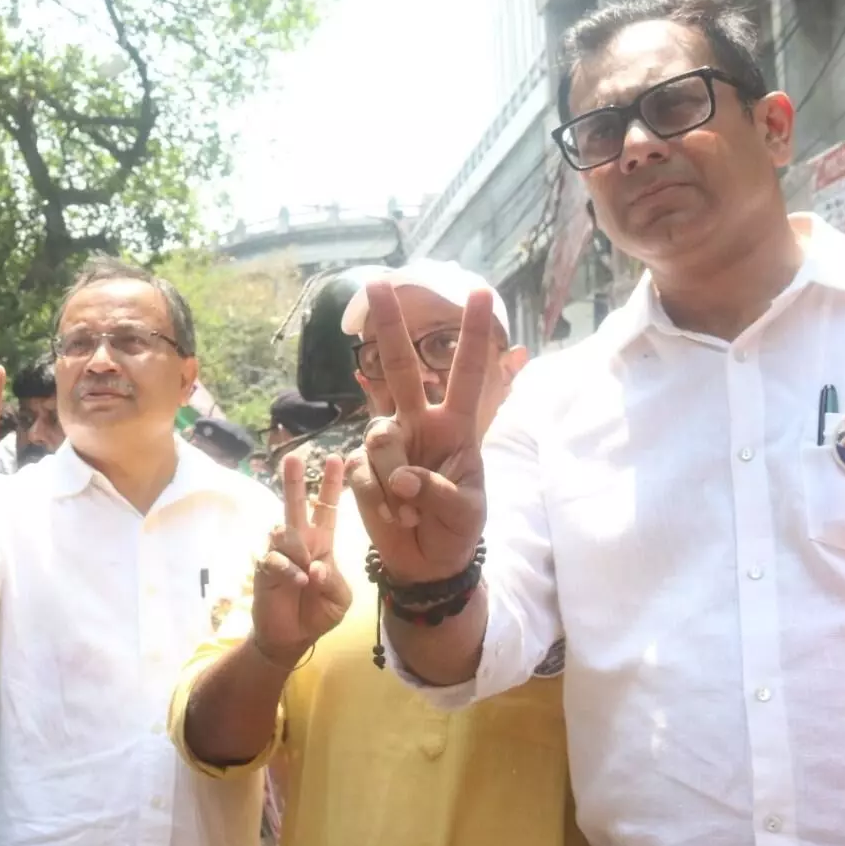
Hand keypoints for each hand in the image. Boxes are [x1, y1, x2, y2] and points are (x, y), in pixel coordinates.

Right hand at [251, 453, 351, 663]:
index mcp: (323, 543)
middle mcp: (300, 542)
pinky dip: (289, 570)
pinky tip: (299, 581)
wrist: (292, 637)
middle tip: (294, 457)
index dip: (332, 485)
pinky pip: (275, 559)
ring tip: (306, 571)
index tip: (338, 459)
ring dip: (297, 546)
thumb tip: (315, 566)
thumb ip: (333, 581)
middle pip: (295, 505)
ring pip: (282, 531)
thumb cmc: (319, 612)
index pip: (327, 508)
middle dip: (295, 481)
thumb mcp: (340, 599)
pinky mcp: (265, 569)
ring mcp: (281, 554)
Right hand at [345, 282, 490, 584]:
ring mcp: (388, 445)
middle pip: (401, 368)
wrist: (425, 563)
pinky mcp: (362, 467)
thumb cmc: (456, 529)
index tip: (482, 293)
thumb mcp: (465, 510)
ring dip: (395, 478)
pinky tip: (396, 516)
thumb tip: (403, 475)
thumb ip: (437, 489)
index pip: (467, 374)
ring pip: (380, 437)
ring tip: (411, 508)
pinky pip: (365, 473)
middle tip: (378, 282)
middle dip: (389, 325)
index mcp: (456, 427)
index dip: (474, 335)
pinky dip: (381, 499)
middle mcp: (418, 424)